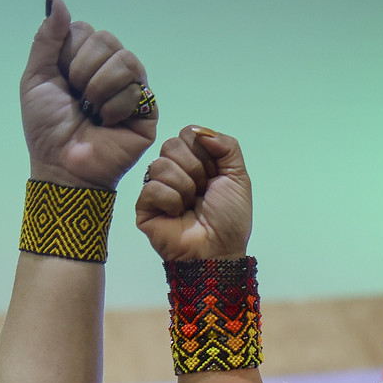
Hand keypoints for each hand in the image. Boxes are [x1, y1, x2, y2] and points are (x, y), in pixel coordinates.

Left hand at [20, 0, 156, 191]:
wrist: (62, 166)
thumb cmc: (47, 128)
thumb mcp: (36, 79)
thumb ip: (46, 38)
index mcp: (85, 59)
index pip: (85, 30)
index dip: (69, 52)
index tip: (61, 79)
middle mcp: (111, 69)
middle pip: (107, 39)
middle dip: (84, 69)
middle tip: (77, 98)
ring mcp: (132, 88)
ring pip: (125, 60)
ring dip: (99, 88)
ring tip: (92, 112)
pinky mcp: (148, 110)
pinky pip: (137, 89)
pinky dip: (114, 108)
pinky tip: (107, 124)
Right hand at [136, 126, 252, 261]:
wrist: (219, 250)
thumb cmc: (230, 218)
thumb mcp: (238, 176)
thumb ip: (227, 145)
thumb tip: (200, 132)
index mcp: (194, 161)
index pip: (188, 134)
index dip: (204, 153)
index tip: (214, 176)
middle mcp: (173, 171)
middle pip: (171, 145)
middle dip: (195, 169)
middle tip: (202, 192)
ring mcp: (157, 188)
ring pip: (160, 165)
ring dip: (184, 188)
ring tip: (191, 206)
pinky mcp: (144, 207)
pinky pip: (152, 187)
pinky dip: (171, 201)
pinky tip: (177, 215)